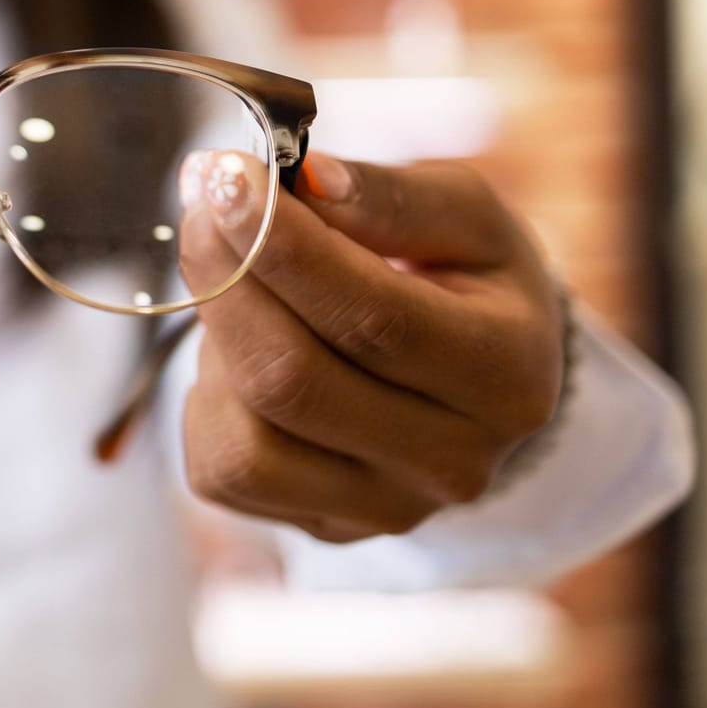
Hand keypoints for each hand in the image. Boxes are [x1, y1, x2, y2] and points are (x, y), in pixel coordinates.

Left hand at [175, 149, 564, 542]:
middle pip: (293, 380)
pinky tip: (239, 353)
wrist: (485, 376)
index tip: (226, 178)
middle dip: (225, 280)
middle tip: (201, 206)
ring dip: (216, 343)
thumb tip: (309, 181)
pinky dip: (208, 400)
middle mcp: (453, 462)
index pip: (372, 317)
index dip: (282, 247)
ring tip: (236, 284)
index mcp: (505, 374)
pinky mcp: (325, 528)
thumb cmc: (467, 277)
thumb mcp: (465, 216)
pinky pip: (223, 471)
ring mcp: (387, 509)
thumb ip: (391, 197)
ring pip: (247, 440)